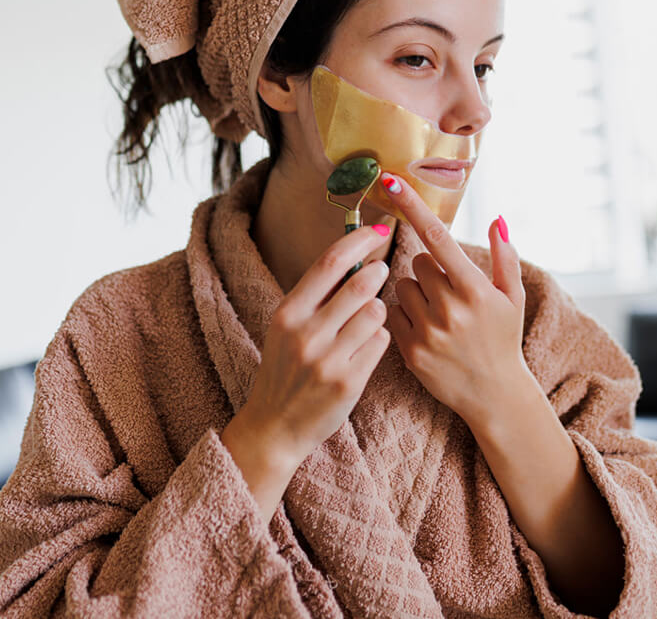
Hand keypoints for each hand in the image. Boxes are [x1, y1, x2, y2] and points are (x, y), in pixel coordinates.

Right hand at [225, 225, 392, 481]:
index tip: (377, 229)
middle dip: (377, 272)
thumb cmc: (286, 368)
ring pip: (376, 313)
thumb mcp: (287, 327)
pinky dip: (379, 337)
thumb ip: (316, 296)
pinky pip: (380, 342)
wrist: (275, 426)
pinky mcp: (348, 382)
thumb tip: (354, 254)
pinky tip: (366, 346)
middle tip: (381, 270)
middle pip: (359, 285)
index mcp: (287, 313)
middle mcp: (306, 334)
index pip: (329, 263)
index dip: (358, 241)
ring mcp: (328, 360)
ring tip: (367, 317)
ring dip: (378, 309)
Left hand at [379, 171, 527, 428]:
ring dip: (415, 293)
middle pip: (418, 263)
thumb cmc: (503, 338)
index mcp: (476, 290)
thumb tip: (497, 219)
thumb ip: (505, 256)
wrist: (493, 395)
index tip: (392, 181)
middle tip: (448, 293)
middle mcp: (450, 309)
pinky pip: (392, 313)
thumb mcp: (513, 297)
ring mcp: (428, 331)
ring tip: (438, 314)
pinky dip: (403, 315)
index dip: (413, 207)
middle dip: (430, 271)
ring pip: (402, 287)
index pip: (438, 239)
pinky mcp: (410, 351)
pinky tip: (425, 329)